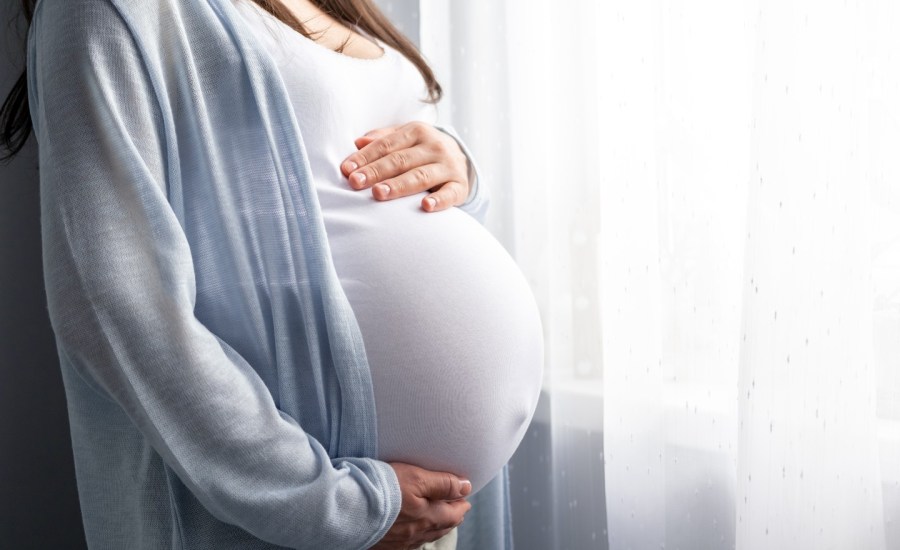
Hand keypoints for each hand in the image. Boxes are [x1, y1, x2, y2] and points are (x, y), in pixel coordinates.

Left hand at [340, 121, 471, 212]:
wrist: (461, 159)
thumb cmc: (422, 150)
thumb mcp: (405, 139)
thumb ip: (382, 140)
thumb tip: (358, 142)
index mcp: (417, 132)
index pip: (386, 145)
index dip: (365, 157)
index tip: (346, 170)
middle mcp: (434, 147)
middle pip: (400, 160)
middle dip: (376, 171)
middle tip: (356, 182)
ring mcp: (448, 166)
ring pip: (420, 176)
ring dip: (399, 186)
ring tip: (379, 193)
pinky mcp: (460, 186)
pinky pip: (449, 194)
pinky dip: (439, 200)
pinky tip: (426, 207)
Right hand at [370, 462, 471, 549]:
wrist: (347, 508)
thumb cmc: (382, 489)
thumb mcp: (417, 478)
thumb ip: (443, 483)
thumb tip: (466, 487)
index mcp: (428, 517)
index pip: (453, 513)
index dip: (461, 504)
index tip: (465, 497)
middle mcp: (416, 533)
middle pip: (441, 527)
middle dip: (451, 517)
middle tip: (457, 509)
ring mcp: (400, 542)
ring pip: (425, 536)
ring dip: (435, 527)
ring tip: (440, 519)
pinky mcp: (384, 545)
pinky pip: (407, 543)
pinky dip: (416, 535)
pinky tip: (413, 532)